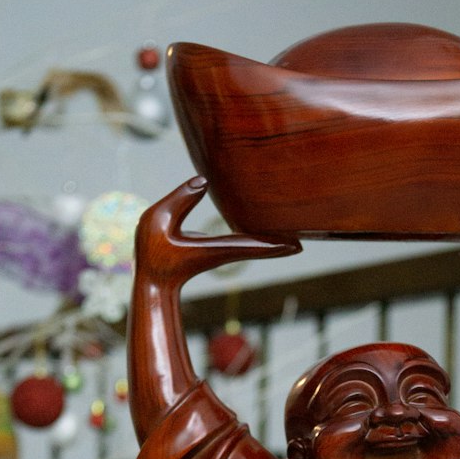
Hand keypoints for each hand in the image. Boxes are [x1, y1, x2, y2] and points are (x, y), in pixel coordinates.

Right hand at [134, 176, 300, 283]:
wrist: (151, 279)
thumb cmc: (152, 252)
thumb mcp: (158, 218)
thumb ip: (181, 198)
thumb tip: (204, 180)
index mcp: (213, 248)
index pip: (250, 244)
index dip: (274, 243)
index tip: (298, 246)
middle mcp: (223, 252)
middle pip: (259, 247)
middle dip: (283, 243)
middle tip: (308, 240)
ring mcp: (221, 253)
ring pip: (254, 246)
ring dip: (275, 241)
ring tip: (298, 235)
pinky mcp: (216, 251)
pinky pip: (244, 243)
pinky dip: (260, 239)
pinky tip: (269, 232)